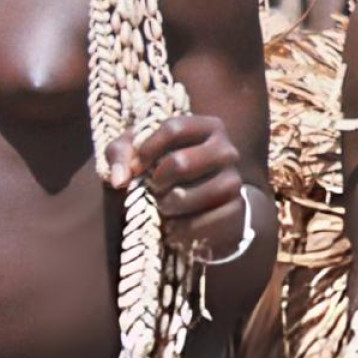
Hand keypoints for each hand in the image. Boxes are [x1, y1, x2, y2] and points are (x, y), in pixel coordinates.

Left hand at [106, 112, 251, 250]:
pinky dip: (186, 229)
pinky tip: (173, 229)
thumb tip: (120, 179)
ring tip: (163, 208)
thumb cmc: (165, 171)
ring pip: (202, 192)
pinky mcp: (237, 209)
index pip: (174, 127)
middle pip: (182, 162)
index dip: (147, 148)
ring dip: (174, 204)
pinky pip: (212, 220)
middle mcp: (226, 150)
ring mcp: (234, 179)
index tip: (135, 167)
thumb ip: (121, 155)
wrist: (202, 205)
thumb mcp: (141, 155)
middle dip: (158, 180)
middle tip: (152, 189)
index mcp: (206, 127)